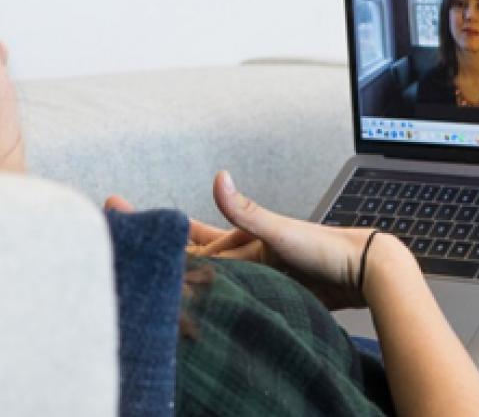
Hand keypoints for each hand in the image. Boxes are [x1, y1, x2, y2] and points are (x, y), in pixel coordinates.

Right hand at [105, 172, 383, 309]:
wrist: (361, 269)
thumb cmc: (323, 248)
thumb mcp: (279, 230)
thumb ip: (245, 210)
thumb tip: (218, 176)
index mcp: (238, 238)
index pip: (186, 237)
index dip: (153, 224)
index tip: (116, 208)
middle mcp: (241, 253)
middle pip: (191, 254)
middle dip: (159, 249)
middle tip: (124, 242)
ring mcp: (253, 271)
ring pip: (209, 276)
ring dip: (182, 275)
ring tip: (153, 278)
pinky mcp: (265, 289)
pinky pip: (231, 293)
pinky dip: (212, 296)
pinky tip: (204, 302)